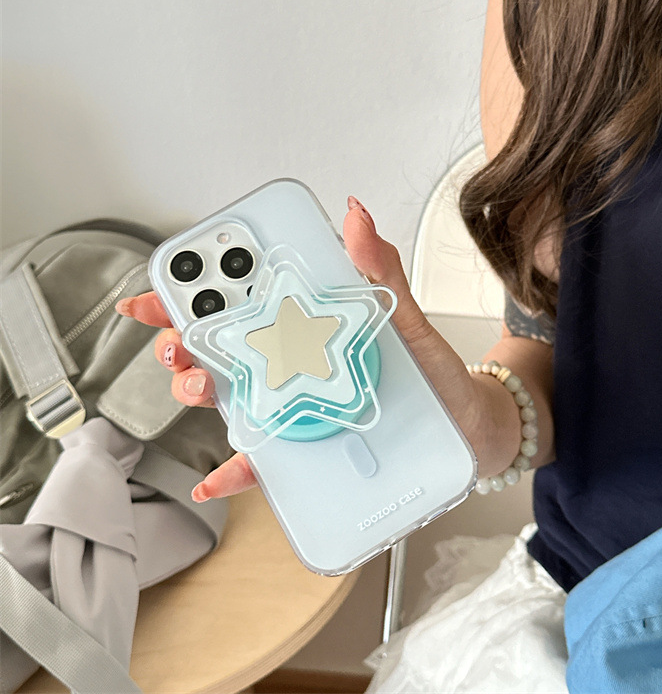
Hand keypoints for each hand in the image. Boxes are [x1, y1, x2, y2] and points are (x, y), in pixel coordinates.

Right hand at [117, 196, 497, 501]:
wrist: (464, 425)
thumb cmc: (431, 370)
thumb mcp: (406, 317)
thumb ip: (379, 270)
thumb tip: (356, 216)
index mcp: (306, 324)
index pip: (240, 301)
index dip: (193, 292)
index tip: (162, 289)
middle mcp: (289, 361)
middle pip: (219, 347)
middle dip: (184, 340)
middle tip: (180, 340)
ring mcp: (292, 405)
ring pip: (228, 396)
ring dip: (198, 390)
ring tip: (199, 388)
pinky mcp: (304, 449)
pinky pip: (261, 463)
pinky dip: (233, 472)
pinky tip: (213, 481)